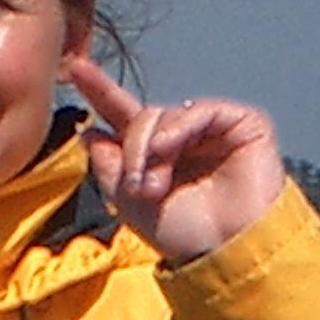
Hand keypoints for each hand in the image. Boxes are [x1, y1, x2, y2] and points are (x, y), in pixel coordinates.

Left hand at [67, 58, 285, 263]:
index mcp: (155, 154)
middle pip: (139, 117)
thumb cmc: (184, 234)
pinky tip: (168, 147)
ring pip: (162, 114)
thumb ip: (108, 166)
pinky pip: (198, 110)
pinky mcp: (242, 123)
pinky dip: (178, 127)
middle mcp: (182, 136)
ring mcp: (212, 128)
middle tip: (138, 187)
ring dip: (150, 149)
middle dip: (131, 150)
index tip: (77, 69)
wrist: (229, 251)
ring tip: (155, 186)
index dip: (101, 91)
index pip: (123, 116)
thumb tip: (90, 132)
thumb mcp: (129, 202)